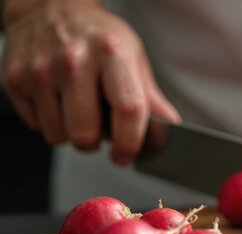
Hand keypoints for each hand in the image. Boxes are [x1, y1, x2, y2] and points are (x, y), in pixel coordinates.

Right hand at [2, 0, 178, 164]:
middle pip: (85, 134)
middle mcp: (74, 61)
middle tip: (100, 131)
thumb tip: (168, 130)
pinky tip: (58, 101)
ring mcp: (40, 70)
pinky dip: (50, 123)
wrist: (51, 9)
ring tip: (79, 109)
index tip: (127, 155)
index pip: (128, 110)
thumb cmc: (99, 38)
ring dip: (72, 134)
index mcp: (112, 54)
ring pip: (58, 136)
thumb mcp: (133, 59)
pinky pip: (37, 127)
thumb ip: (151, 98)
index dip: (131, 142)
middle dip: (96, 143)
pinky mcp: (15, 79)